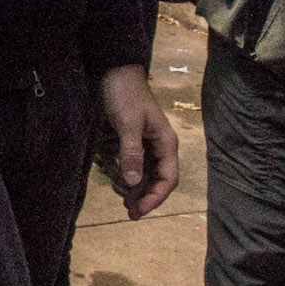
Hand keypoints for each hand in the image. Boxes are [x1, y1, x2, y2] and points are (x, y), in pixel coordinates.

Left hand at [92, 65, 180, 220]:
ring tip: (125, 204)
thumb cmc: (125, 95)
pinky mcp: (136, 141)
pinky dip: (132, 179)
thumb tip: (134, 182)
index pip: (168, 179)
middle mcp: (161, 146)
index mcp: (167, 143)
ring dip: (140, 191)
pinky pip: (139, 167)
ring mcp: (149, 144)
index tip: (139, 210)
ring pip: (149, 175)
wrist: (116, 72)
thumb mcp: (127, 124)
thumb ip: (131, 152)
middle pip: (160, 180)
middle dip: (148, 198)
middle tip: (130, 213)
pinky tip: (121, 186)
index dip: (156, 197)